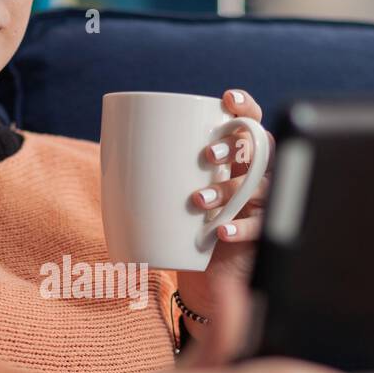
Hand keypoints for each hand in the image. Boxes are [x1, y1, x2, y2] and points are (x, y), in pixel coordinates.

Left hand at [175, 87, 274, 323]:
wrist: (202, 272)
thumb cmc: (184, 224)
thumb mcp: (173, 193)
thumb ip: (157, 171)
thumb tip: (111, 151)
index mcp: (235, 157)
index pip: (252, 122)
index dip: (245, 106)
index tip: (227, 99)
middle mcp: (254, 175)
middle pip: (259, 147)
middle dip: (234, 145)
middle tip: (207, 155)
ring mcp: (262, 204)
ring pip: (259, 186)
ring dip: (228, 188)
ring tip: (199, 200)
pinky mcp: (262, 234)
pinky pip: (260, 227)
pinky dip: (241, 227)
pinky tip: (222, 230)